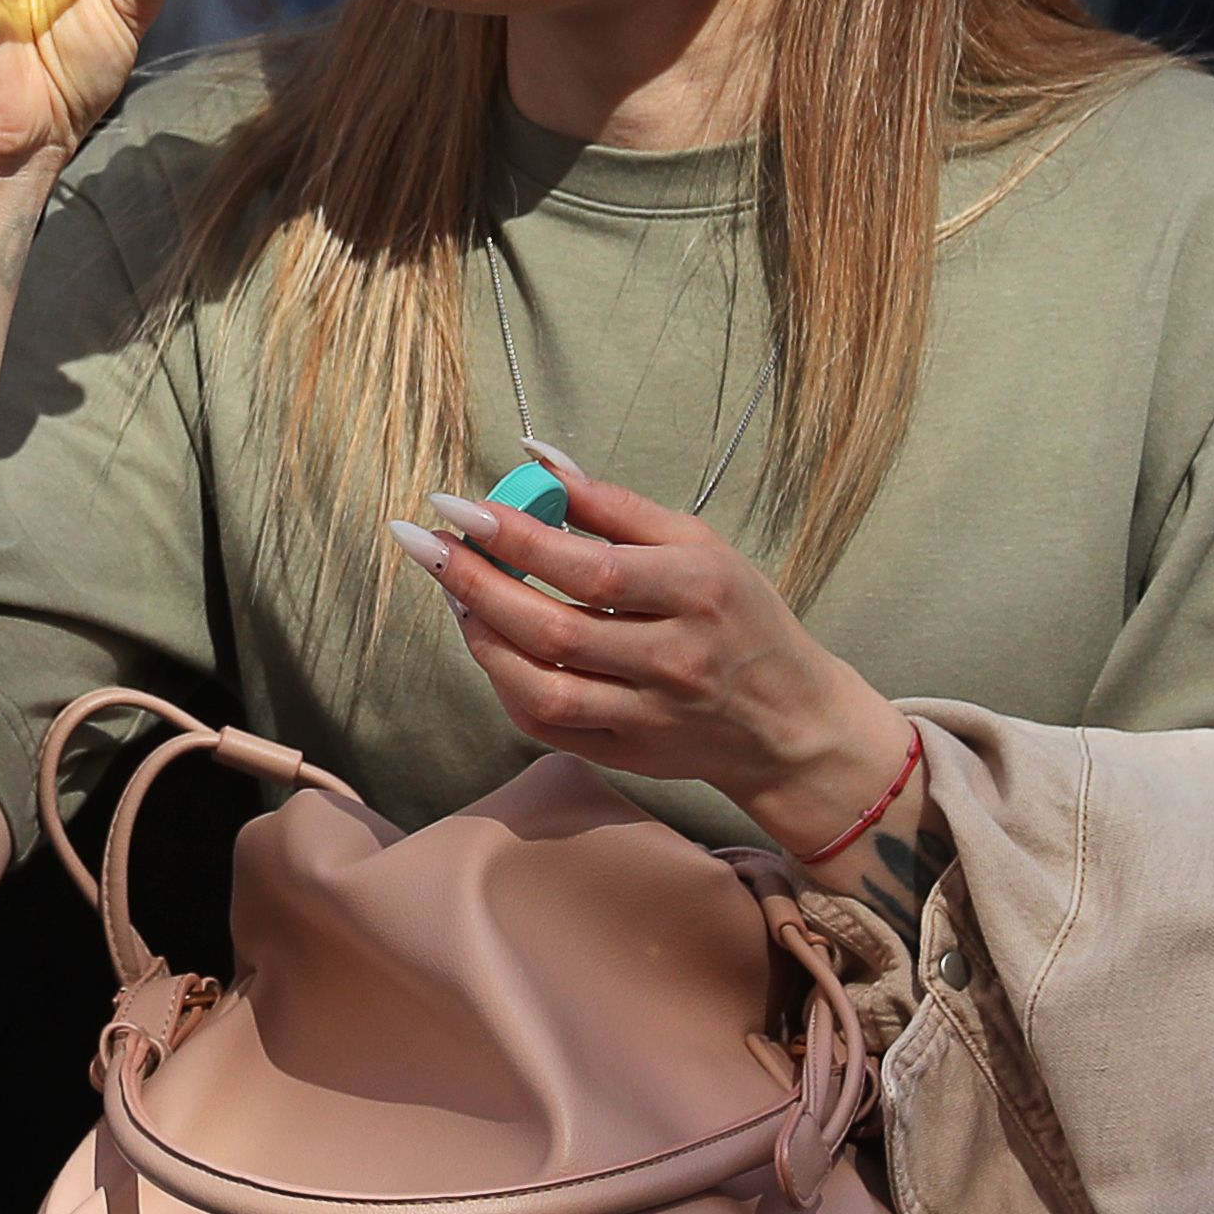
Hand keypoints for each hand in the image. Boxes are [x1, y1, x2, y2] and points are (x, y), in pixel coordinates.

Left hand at [382, 443, 910, 860]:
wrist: (791, 723)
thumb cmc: (740, 616)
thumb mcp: (700, 544)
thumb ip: (615, 506)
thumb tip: (537, 458)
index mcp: (699, 592)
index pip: (592, 568)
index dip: (516, 537)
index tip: (456, 504)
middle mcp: (675, 660)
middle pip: (554, 630)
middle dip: (473, 582)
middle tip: (423, 542)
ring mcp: (650, 718)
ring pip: (540, 689)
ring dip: (481, 636)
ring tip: (452, 591)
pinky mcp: (628, 755)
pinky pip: (546, 725)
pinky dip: (503, 682)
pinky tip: (486, 640)